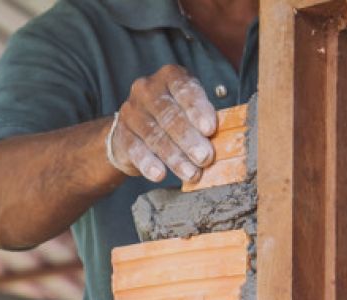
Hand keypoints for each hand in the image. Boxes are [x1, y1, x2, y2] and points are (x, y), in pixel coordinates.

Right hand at [108, 65, 217, 182]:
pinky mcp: (121, 133)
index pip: (184, 89)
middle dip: (189, 139)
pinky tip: (159, 175)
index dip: (198, 109)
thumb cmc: (172, 118)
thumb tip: (225, 142)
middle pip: (169, 115)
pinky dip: (148, 163)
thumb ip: (204, 120)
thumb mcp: (190, 110)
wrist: (135, 131)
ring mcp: (131, 111)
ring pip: (154, 135)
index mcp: (170, 76)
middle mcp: (147, 89)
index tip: (210, 129)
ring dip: (174, 157)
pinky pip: (135, 149)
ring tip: (191, 173)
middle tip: (205, 158)